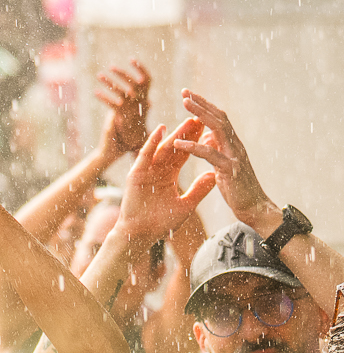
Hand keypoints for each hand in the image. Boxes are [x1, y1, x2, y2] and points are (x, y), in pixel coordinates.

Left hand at [97, 60, 152, 158]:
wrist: (123, 148)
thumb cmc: (128, 131)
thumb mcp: (137, 116)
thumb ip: (142, 107)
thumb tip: (150, 100)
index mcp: (145, 101)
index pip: (147, 80)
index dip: (141, 69)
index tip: (132, 58)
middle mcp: (141, 104)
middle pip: (135, 83)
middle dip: (123, 73)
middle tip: (110, 67)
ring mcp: (133, 111)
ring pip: (123, 92)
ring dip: (111, 82)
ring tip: (99, 75)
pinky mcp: (123, 119)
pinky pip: (113, 105)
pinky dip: (105, 97)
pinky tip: (95, 93)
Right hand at [117, 121, 216, 245]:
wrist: (141, 234)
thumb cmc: (160, 223)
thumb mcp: (186, 205)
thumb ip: (199, 189)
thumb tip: (214, 175)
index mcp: (168, 176)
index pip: (184, 154)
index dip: (196, 142)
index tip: (208, 129)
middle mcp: (157, 170)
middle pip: (175, 147)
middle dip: (188, 133)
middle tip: (201, 117)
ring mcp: (146, 171)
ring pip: (163, 148)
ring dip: (175, 134)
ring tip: (188, 121)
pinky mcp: (136, 174)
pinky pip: (145, 155)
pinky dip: (152, 142)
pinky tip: (161, 130)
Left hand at [171, 90, 272, 228]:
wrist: (253, 208)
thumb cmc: (238, 188)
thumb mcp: (223, 165)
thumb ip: (216, 149)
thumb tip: (207, 136)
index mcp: (232, 145)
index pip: (219, 119)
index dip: (205, 107)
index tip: (189, 96)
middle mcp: (235, 146)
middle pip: (219, 118)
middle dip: (202, 104)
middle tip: (185, 92)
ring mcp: (235, 156)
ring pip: (219, 129)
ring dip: (201, 115)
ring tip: (184, 105)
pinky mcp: (230, 170)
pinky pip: (210, 155)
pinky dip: (194, 147)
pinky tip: (178, 143)